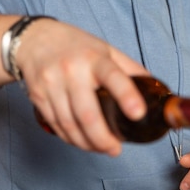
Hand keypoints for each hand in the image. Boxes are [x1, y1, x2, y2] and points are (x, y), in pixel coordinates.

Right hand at [17, 18, 148, 154]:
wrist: (34, 39)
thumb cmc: (76, 46)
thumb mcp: (105, 49)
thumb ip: (129, 68)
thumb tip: (155, 90)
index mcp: (95, 58)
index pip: (113, 77)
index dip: (127, 96)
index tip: (138, 114)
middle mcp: (72, 71)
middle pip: (87, 114)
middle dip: (103, 139)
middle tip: (115, 149)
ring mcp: (52, 84)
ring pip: (70, 125)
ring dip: (87, 144)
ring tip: (101, 148)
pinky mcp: (37, 96)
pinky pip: (56, 126)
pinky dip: (70, 139)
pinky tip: (81, 141)